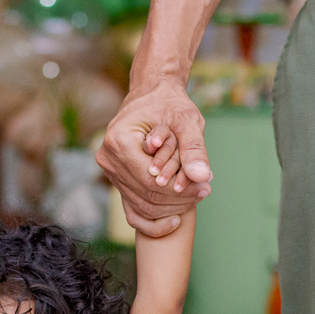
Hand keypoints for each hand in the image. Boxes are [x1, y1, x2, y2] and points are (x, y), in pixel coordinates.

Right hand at [96, 78, 212, 237]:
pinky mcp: (116, 180)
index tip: (206, 186)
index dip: (181, 189)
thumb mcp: (187, 120)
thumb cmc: (169, 103)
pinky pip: (133, 210)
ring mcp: (109, 171)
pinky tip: (177, 217)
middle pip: (147, 195)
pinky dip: (155, 218)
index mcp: (119, 141)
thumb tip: (203, 177)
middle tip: (205, 190)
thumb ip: (195, 149)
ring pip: (142, 205)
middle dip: (179, 199)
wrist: (151, 95)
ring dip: (172, 207)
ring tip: (197, 195)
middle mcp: (108, 159)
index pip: (152, 180)